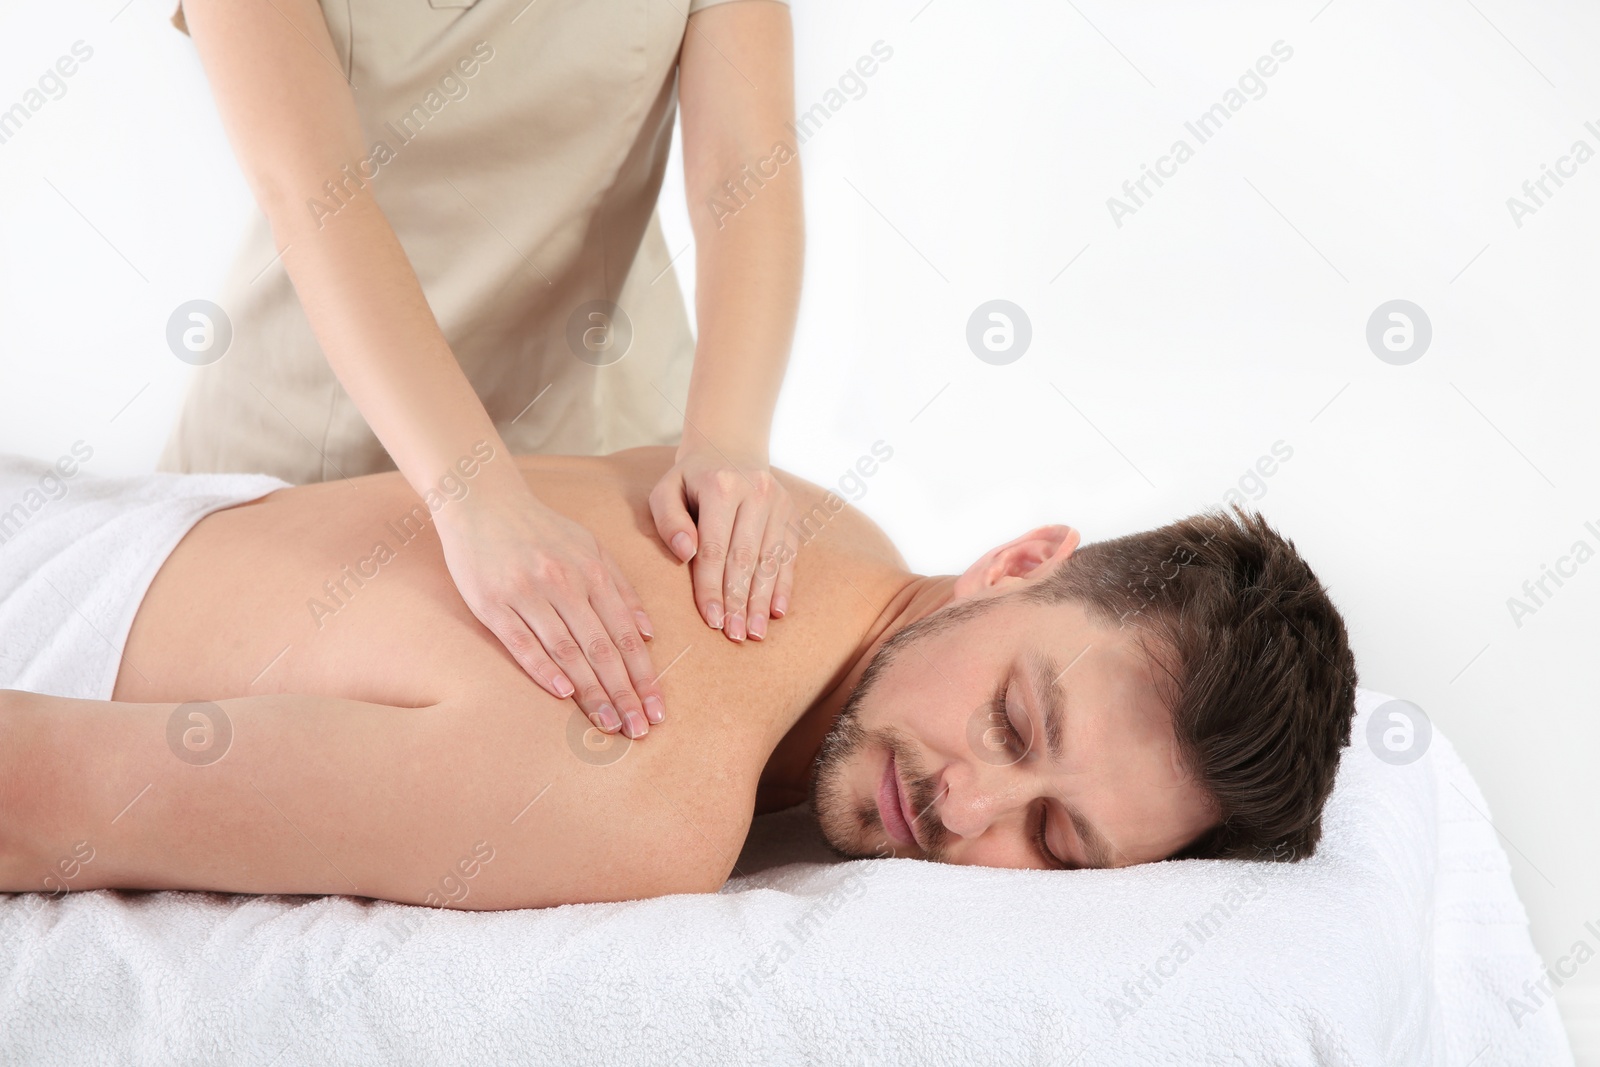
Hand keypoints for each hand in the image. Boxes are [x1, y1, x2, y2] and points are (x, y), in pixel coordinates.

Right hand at [434, 486, 663, 738]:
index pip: (625, 634)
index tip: (657, 708)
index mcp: (592, 571)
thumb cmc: (541, 530)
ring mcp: (527, 593)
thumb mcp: (589, 547)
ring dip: (590, 691)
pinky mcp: (492, 603)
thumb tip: (649, 632)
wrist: (482, 501)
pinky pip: (521, 642)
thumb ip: (621, 587)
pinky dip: (543, 669)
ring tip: (608, 723)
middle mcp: (564, 583)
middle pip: (601, 647)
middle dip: (624, 692)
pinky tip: (563, 694)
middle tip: (639, 728)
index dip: (644, 674)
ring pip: (566, 650)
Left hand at [648, 444, 797, 642]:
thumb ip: (668, 519)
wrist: (730, 448)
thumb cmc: (690, 480)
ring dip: (761, 600)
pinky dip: (783, 585)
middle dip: (739, 601)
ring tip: (754, 632)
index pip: (715, 547)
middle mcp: (756, 492)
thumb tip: (685, 552)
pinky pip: (789, 555)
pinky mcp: (791, 514)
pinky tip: (776, 612)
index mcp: (721, 486)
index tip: (711, 619)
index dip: (712, 587)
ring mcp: (778, 503)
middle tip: (733, 635)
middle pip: (746, 557)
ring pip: (771, 560)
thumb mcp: (666, 489)